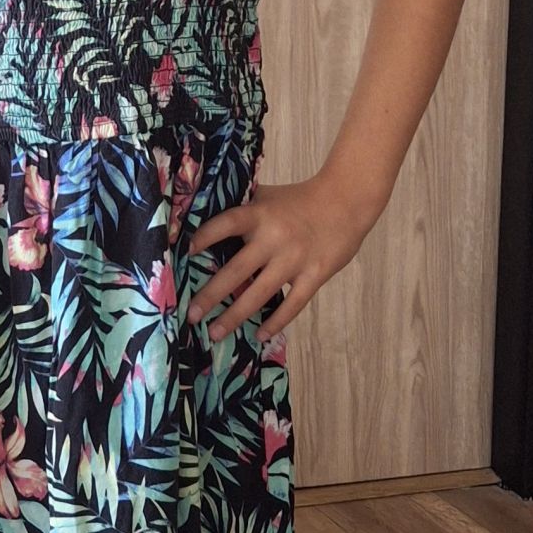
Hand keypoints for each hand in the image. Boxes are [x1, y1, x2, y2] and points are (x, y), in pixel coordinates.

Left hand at [184, 175, 383, 343]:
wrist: (346, 202)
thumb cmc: (298, 200)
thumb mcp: (266, 197)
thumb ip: (241, 208)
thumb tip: (199, 215)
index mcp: (259, 214)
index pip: (226, 224)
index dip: (205, 237)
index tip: (186, 253)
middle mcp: (273, 238)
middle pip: (236, 271)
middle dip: (211, 295)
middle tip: (191, 315)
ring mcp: (294, 260)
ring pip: (259, 294)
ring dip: (235, 316)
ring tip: (215, 333)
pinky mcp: (314, 275)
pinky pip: (292, 304)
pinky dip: (276, 321)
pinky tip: (260, 335)